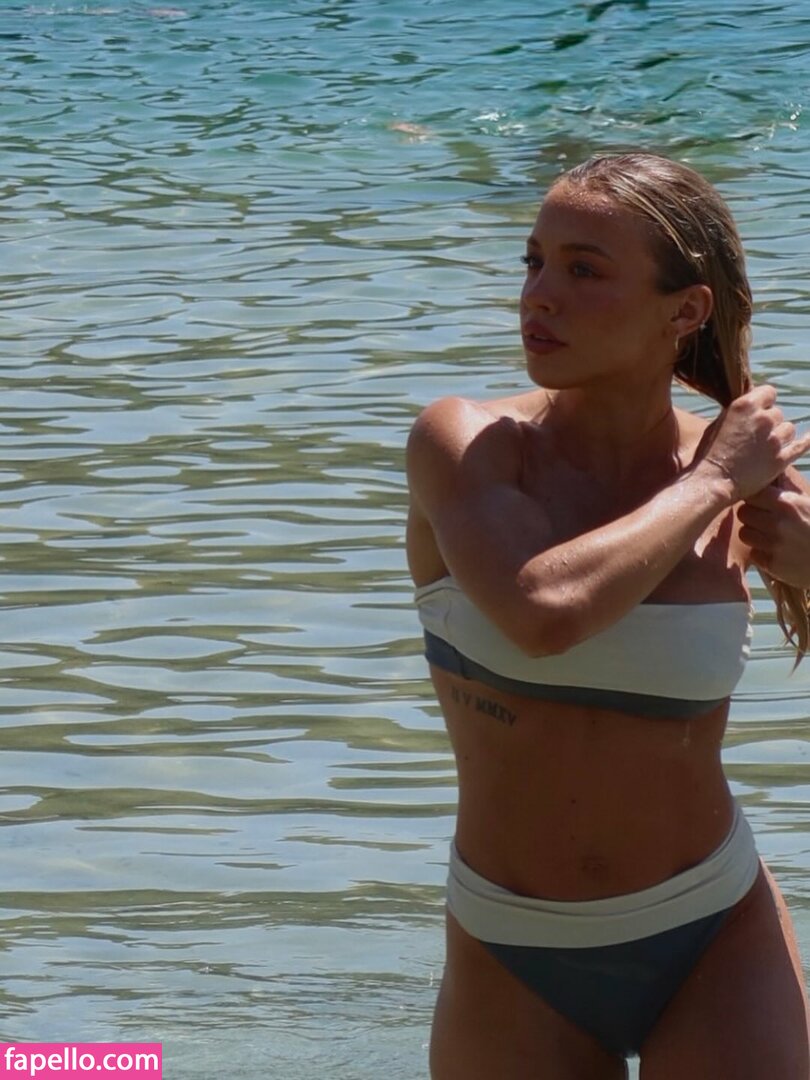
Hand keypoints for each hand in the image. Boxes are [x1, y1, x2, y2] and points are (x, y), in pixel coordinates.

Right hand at [695, 385, 809, 499]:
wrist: (712, 481)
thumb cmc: (709, 454)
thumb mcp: (718, 424)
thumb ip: (737, 413)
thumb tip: (750, 408)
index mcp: (745, 406)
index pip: (769, 392)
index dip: (764, 402)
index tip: (759, 411)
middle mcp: (763, 419)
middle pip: (778, 414)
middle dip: (769, 423)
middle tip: (756, 437)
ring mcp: (774, 439)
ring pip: (789, 429)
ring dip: (780, 435)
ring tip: (766, 447)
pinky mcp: (781, 459)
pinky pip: (802, 445)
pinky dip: (806, 441)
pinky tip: (809, 438)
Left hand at [738, 474, 809, 586]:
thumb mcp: (807, 501)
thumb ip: (788, 486)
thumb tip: (773, 468)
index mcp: (787, 503)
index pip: (752, 494)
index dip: (754, 498)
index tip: (760, 501)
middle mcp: (777, 523)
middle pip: (743, 512)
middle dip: (751, 515)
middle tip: (763, 519)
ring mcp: (774, 545)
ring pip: (744, 533)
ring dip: (753, 534)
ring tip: (768, 535)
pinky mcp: (773, 565)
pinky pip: (753, 554)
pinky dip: (761, 553)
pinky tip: (775, 551)